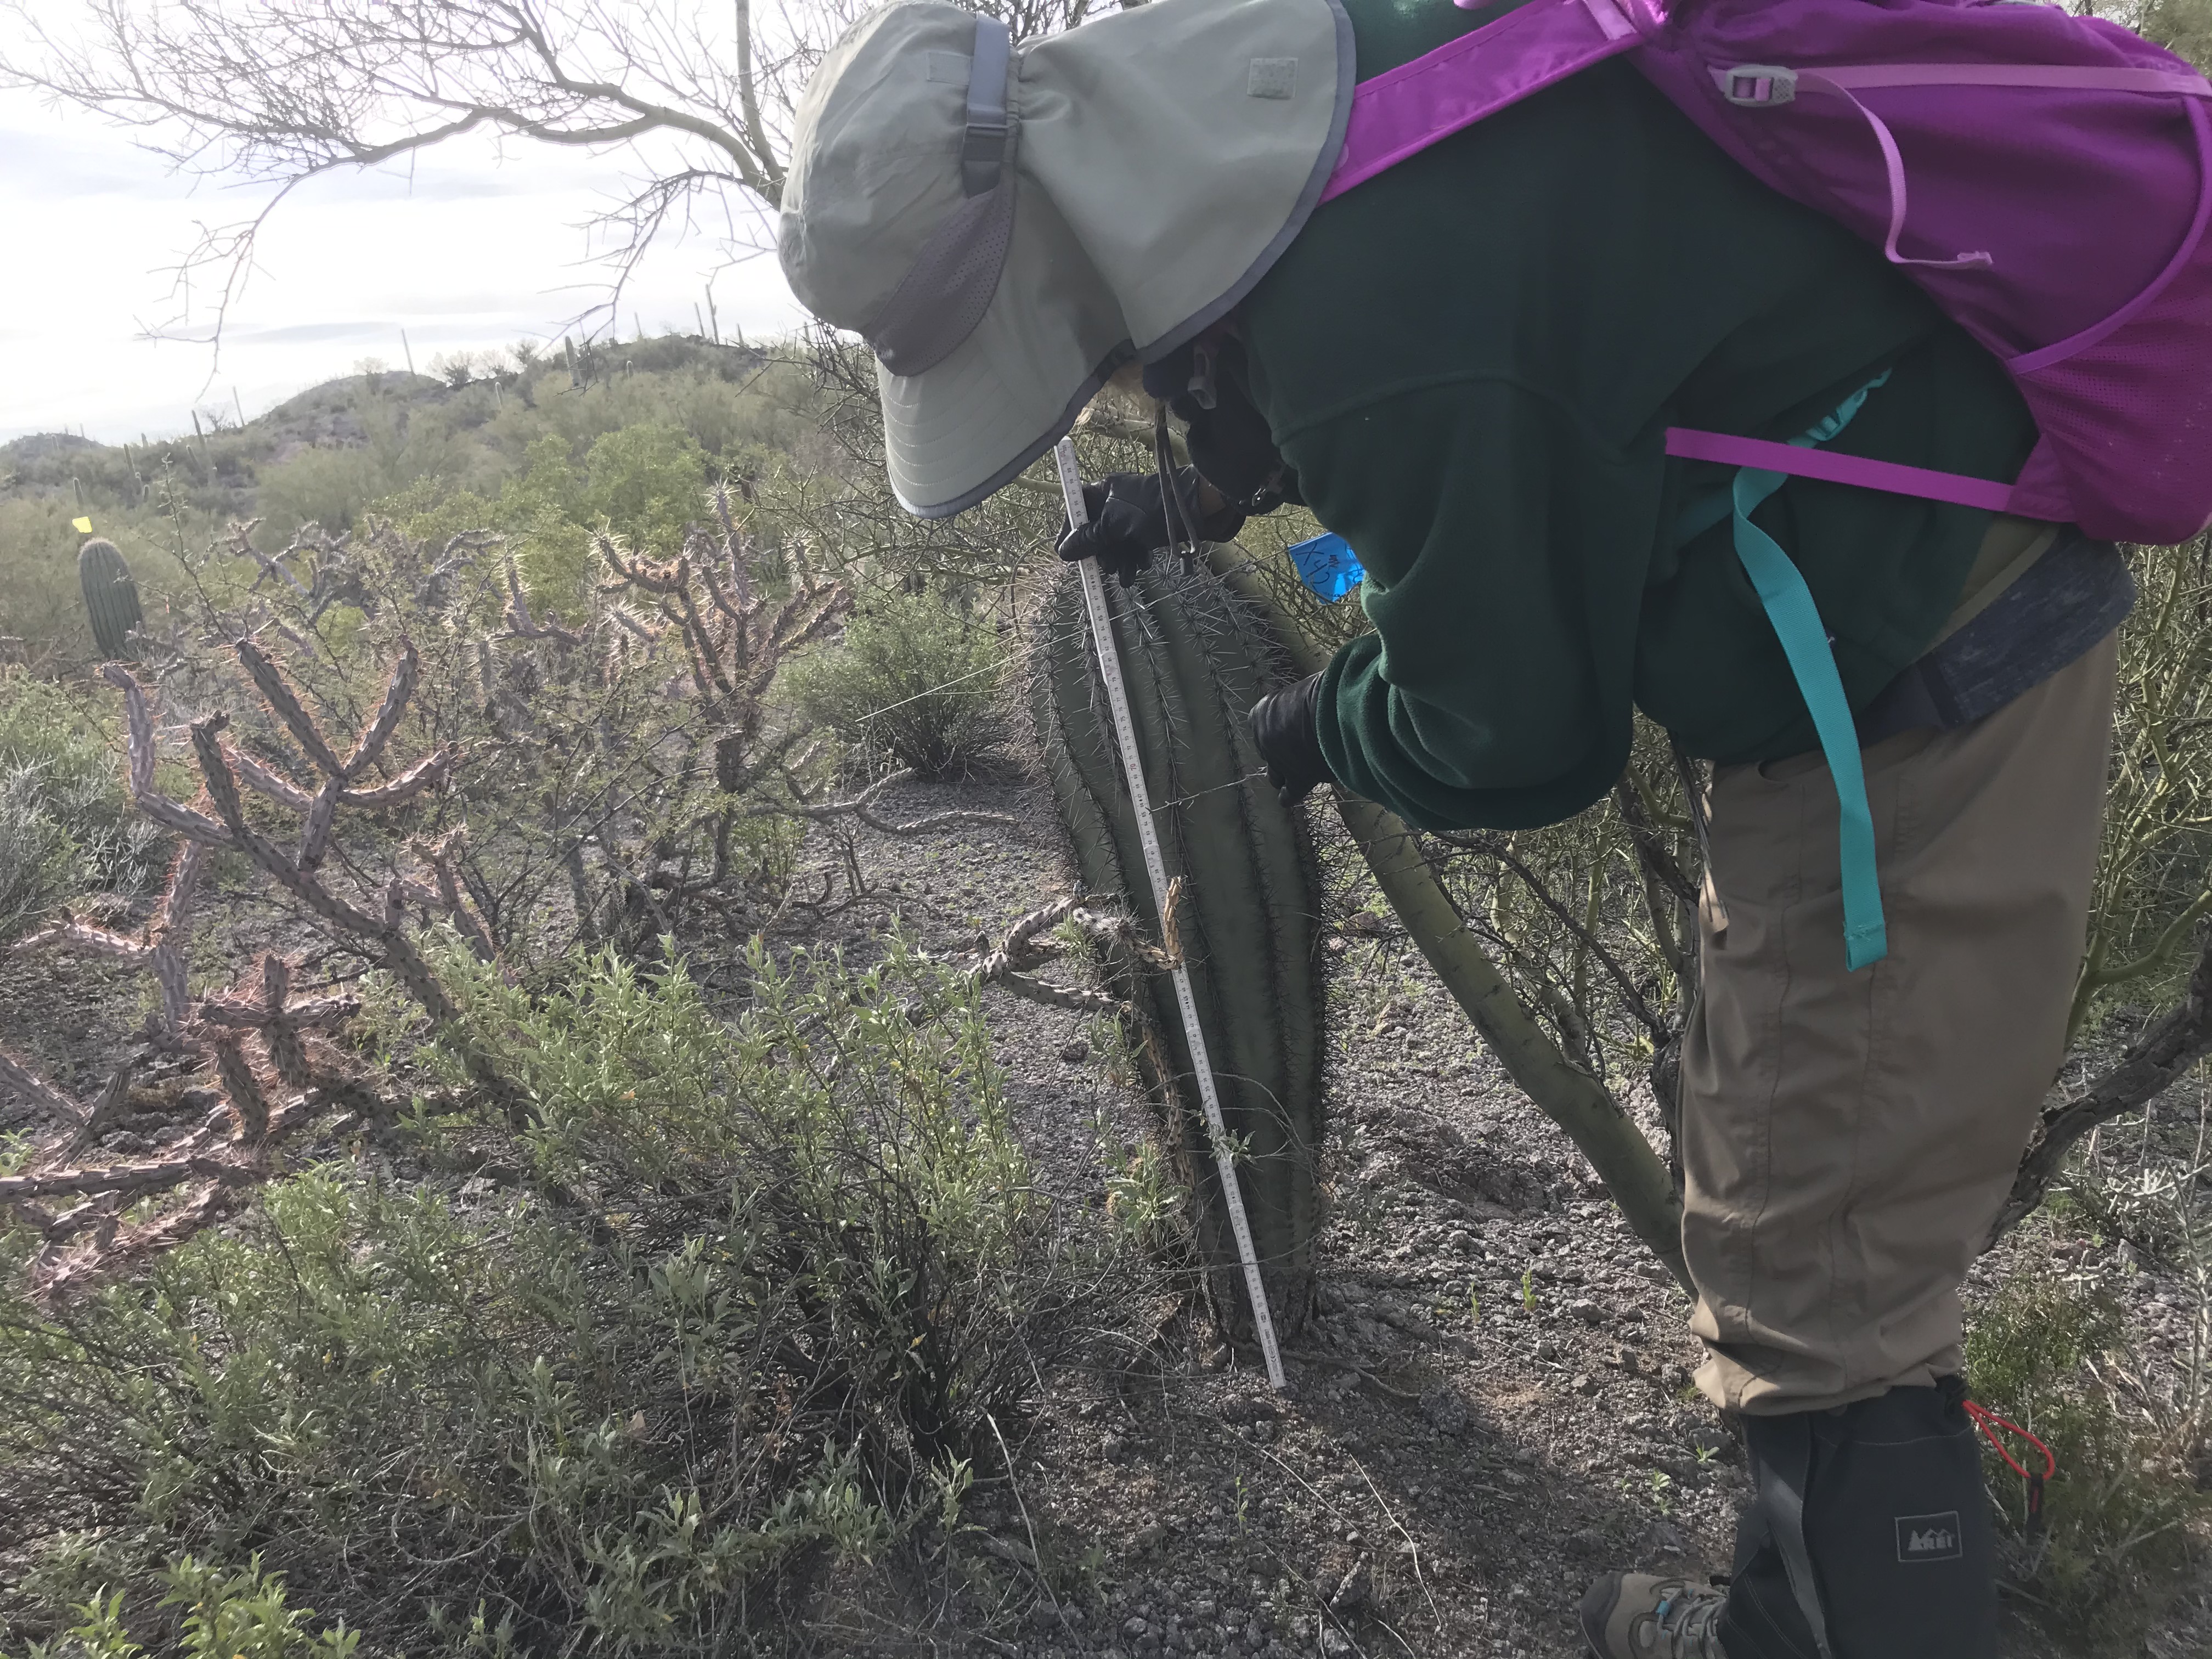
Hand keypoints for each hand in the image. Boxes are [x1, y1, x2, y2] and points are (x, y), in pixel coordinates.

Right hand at [1055, 468, 1248, 584]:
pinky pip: (1132, 547)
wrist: (1195, 510)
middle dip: (1102, 553)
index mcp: (1104, 491)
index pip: (1077, 510)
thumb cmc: (1151, 510)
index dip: (1072, 533)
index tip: (1069, 554)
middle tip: (1108, 567)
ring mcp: (1132, 517)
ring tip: (1127, 575)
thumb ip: (1089, 538)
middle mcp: (1115, 502)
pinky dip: (1135, 558)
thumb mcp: (1115, 524)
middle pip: (1096, 533)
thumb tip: (1064, 551)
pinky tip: (1142, 565)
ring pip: (1115, 544)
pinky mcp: (1147, 530)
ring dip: (1119, 562)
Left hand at [1248, 673, 1330, 805]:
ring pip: (1275, 775)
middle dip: (1282, 751)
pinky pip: (1289, 795)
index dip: (1279, 727)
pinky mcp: (1297, 780)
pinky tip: (1295, 795)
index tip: (1292, 725)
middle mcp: (1264, 739)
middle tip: (1299, 748)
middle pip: (1269, 751)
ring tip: (1297, 771)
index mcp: (1262, 713)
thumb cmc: (1320, 691)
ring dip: (1285, 773)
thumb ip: (1302, 699)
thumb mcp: (1303, 687)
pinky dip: (1292, 795)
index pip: (1263, 723)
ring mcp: (1278, 762)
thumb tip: (1319, 697)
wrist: (1330, 714)